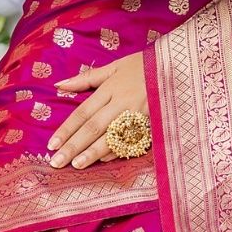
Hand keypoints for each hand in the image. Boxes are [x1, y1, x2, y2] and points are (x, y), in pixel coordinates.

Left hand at [48, 51, 147, 168]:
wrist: (179, 68)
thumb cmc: (145, 66)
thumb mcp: (115, 66)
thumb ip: (87, 78)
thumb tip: (59, 85)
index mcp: (111, 88)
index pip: (83, 112)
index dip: (67, 129)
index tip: (51, 144)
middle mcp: (123, 103)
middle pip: (94, 127)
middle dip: (74, 146)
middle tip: (56, 162)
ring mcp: (139, 116)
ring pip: (112, 138)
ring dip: (93, 153)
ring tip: (76, 166)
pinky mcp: (152, 125)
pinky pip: (132, 142)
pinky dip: (117, 151)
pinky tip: (103, 161)